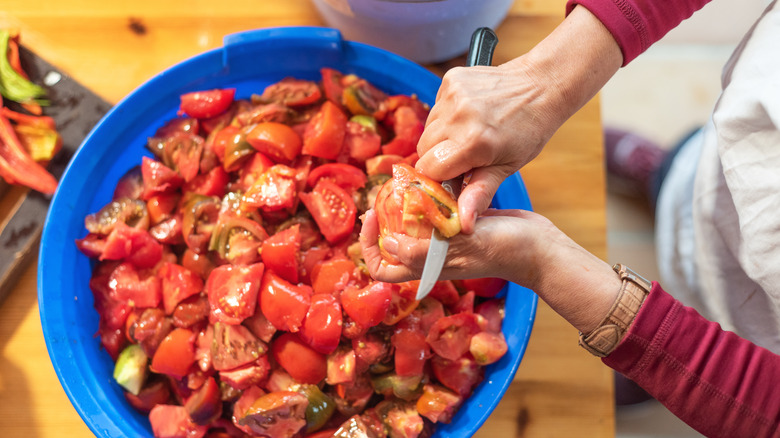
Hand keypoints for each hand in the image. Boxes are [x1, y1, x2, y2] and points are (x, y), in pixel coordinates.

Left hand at [359, 208, 620, 333]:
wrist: (537, 245)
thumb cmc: (501, 250)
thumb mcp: (460, 249)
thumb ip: (424, 250)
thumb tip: (389, 244)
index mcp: (425, 268)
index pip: (382, 268)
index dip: (369, 245)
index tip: (373, 217)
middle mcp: (429, 256)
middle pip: (391, 243)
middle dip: (382, 221)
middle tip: (382, 195)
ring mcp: (443, 241)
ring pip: (410, 227)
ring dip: (402, 207)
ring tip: (402, 185)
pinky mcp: (458, 225)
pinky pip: (431, 214)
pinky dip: (425, 199)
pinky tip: (428, 182)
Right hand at [414, 5, 622, 233]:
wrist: (541, 86)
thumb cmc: (528, 131)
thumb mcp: (507, 168)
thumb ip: (479, 194)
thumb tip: (462, 224)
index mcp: (474, 142)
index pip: (430, 171)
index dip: (439, 179)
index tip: (453, 179)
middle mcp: (459, 116)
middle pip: (423, 150)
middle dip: (438, 159)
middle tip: (464, 158)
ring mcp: (453, 95)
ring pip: (427, 129)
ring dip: (442, 137)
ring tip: (469, 134)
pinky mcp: (451, 79)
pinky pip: (436, 108)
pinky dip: (447, 117)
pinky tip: (469, 115)